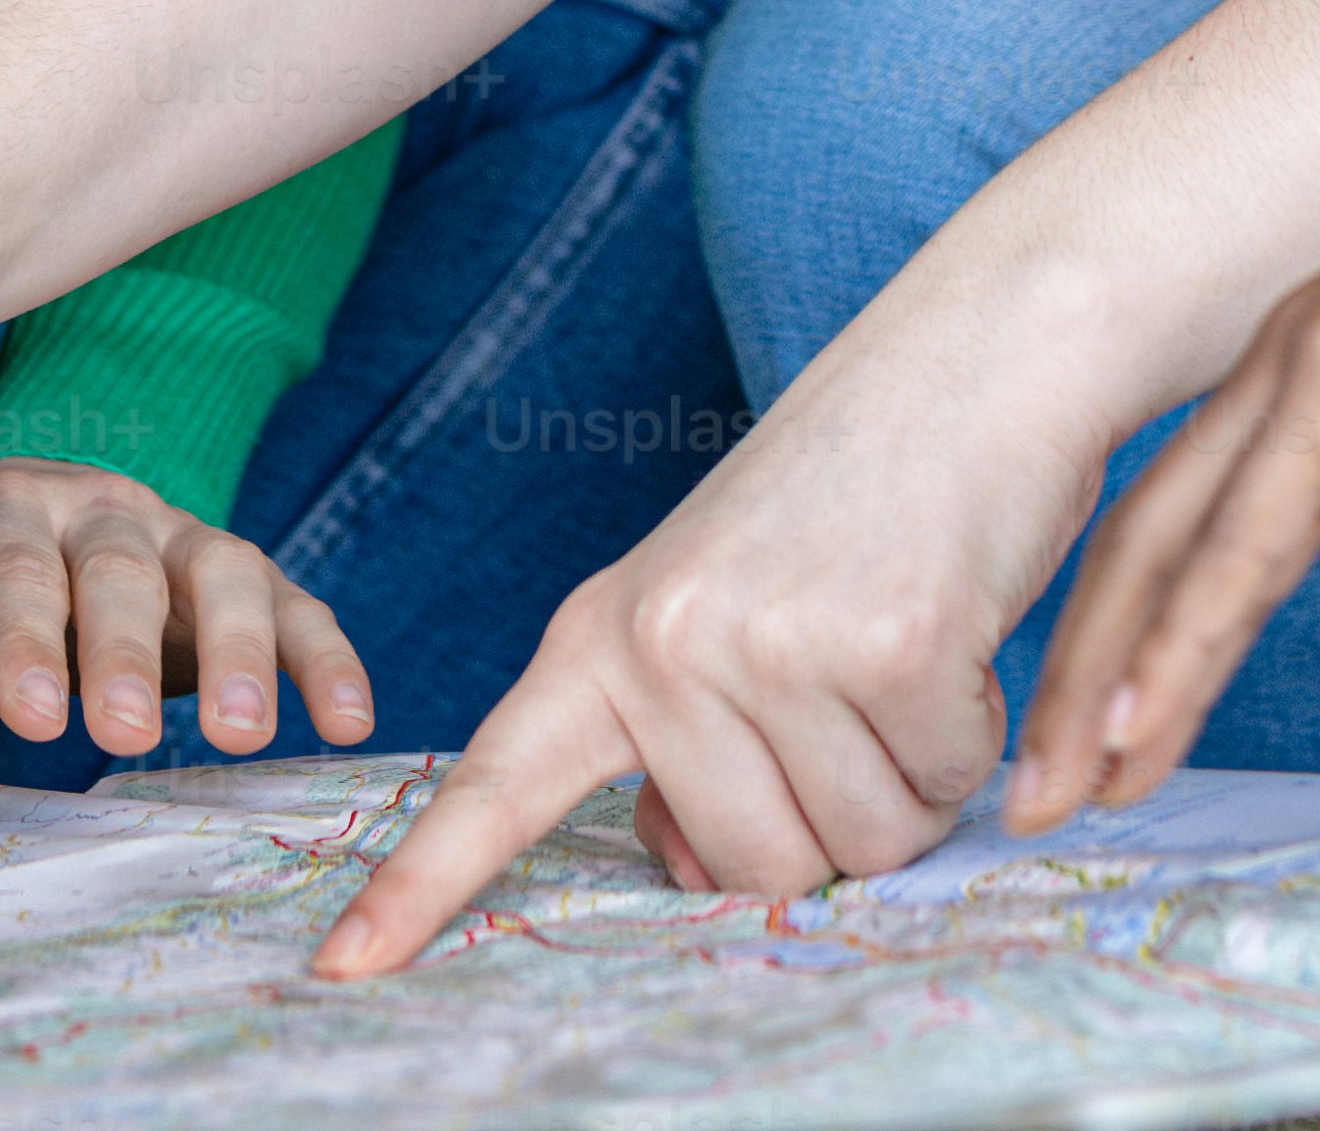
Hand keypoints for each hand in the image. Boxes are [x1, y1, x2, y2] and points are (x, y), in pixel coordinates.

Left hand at [0, 456, 372, 775]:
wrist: (14, 547)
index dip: (26, 640)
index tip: (36, 717)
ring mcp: (179, 535)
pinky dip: (325, 654)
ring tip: (244, 736)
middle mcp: (100, 510)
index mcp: (3, 513)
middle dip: (125, 649)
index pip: (16, 571)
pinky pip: (292, 602)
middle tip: (124, 733)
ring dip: (239, 649)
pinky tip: (350, 720)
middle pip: (121, 567)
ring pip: (221, 569)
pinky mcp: (238, 575)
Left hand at [307, 359, 1043, 974]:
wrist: (974, 354)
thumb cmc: (854, 501)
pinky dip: (969, 730)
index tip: (344, 965)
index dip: (423, 882)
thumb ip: (683, 743)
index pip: (500, 782)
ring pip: (862, 842)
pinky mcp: (888, 643)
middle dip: (834, 814)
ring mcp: (769, 641)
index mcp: (604, 634)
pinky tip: (952, 624)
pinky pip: (942, 781)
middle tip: (854, 686)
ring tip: (900, 645)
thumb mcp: (725, 611)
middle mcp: (667, 641)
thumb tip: (693, 874)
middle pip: (751, 869)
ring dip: (910, 772)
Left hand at [1000, 43, 1319, 830]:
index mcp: (1318, 383)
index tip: (1103, 762)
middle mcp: (1281, 366)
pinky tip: (1143, 712)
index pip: (1193, 541)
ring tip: (1057, 795)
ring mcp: (1302, 361)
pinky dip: (1188, 629)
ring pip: (1169, 547)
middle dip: (1081, 685)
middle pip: (1143, 548)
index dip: (1137, 653)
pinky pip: (1251, 530)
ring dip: (1108, 680)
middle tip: (1030, 807)